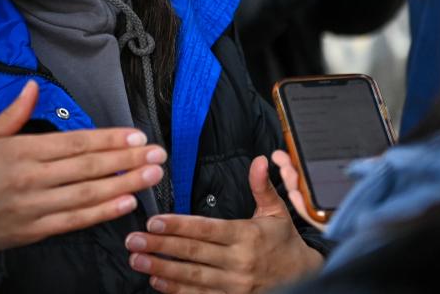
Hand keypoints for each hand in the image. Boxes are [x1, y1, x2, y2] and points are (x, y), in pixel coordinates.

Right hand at [0, 80, 165, 251]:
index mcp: (21, 151)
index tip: (136, 136)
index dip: (108, 140)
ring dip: (124, 185)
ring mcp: (34, 207)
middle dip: (126, 160)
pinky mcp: (34, 231)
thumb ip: (14, 113)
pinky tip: (125, 203)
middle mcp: (31, 178)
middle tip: (158, 154)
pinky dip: (102, 212)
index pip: (75, 143)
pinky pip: (74, 220)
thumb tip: (34, 86)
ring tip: (151, 175)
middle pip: (87, 167)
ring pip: (87, 194)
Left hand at [125, 156, 322, 292]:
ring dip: (162, 268)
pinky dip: (176, 290)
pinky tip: (156, 281)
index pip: (206, 229)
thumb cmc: (284, 243)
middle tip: (133, 240)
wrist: (305, 279)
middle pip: (193, 253)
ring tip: (138, 260)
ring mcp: (235, 285)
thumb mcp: (277, 212)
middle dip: (160, 246)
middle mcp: (239, 262)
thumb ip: (263, 186)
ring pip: (192, 277)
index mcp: (247, 235)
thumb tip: (259, 159)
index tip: (154, 222)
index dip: (178, 225)